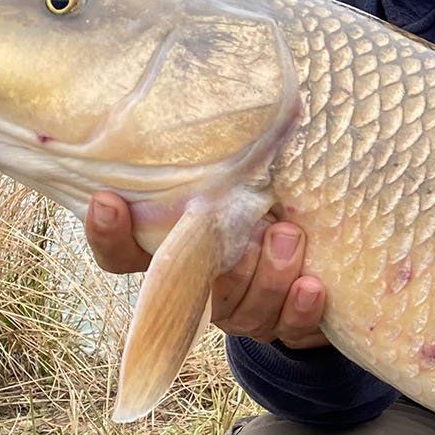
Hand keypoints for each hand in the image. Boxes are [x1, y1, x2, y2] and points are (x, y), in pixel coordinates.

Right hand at [85, 190, 330, 350]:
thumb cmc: (271, 201)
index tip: (107, 200)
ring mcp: (243, 313)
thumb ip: (219, 166)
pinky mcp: (286, 326)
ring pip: (243, 313)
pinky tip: (310, 285)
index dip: (108, 234)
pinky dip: (298, 308)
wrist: (327, 252)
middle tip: (256, 223)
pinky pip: (287, 329)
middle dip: (225, 262)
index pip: (121, 255)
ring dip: (268, 276)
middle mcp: (202, 289)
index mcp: (175, 253)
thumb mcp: (242, 180)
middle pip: (193, 290)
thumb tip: (206, 105)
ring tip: (289, 236)